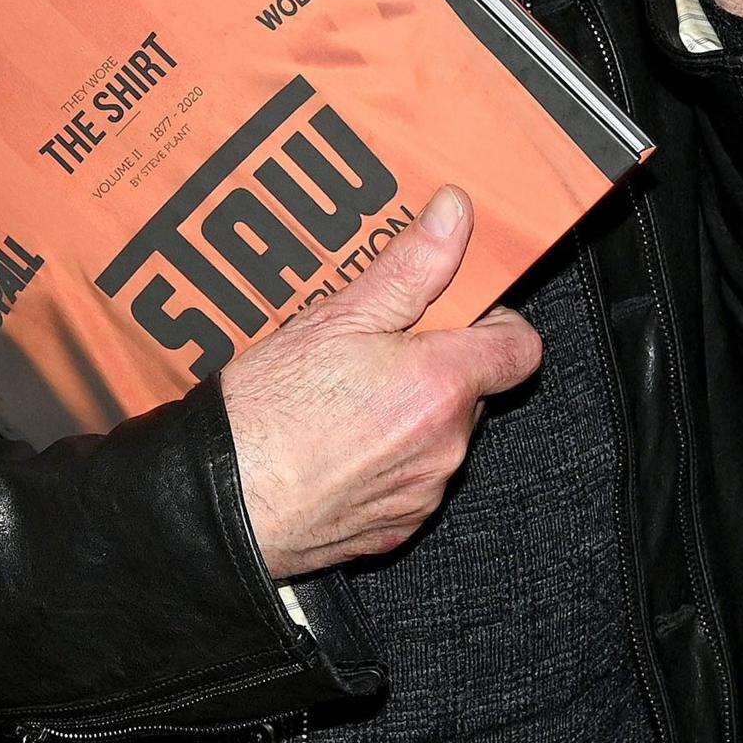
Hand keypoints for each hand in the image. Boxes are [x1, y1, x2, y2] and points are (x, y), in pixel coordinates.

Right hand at [220, 188, 542, 581]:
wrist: (222, 500)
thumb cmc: (270, 410)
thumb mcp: (336, 318)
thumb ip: (409, 266)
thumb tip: (454, 214)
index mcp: (441, 384)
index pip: (520, 348)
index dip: (496, 324)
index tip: (457, 313)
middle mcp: (447, 444)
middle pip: (472, 391)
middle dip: (436, 367)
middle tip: (373, 349)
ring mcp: (422, 492)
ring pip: (439, 438)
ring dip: (410, 416)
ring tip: (342, 400)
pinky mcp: (396, 529)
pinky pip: (410, 482)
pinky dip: (386, 461)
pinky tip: (334, 446)